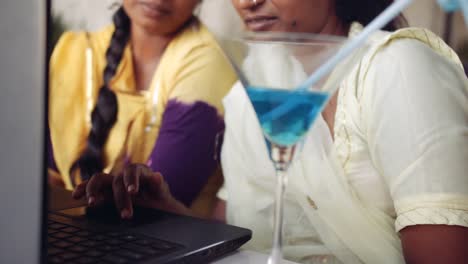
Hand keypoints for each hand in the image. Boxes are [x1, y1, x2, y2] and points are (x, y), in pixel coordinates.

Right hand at [72, 164, 190, 218]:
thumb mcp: (163, 194)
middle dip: (119, 197)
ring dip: (93, 190)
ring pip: (99, 180)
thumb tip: (157, 175)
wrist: (156, 209)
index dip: (131, 180)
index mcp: (140, 172)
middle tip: (126, 214)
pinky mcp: (105, 192)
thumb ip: (159, 185)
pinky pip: (92, 189)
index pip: (133, 170)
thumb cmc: (160, 200)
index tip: (133, 192)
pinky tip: (76, 196)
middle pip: (116, 180)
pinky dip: (83, 190)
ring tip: (92, 203)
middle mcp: (124, 175)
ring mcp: (113, 183)